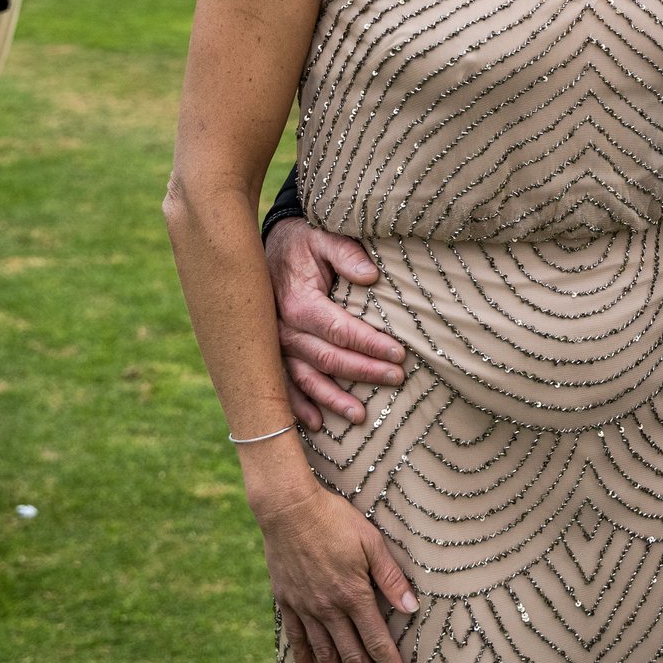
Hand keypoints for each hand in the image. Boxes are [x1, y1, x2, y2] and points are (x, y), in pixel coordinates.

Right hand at [261, 484, 416, 662]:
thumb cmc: (334, 520)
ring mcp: (305, 607)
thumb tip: (411, 606)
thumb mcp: (371, 542)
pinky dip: (305, 658)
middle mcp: (329, 608)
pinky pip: (296, 638)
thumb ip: (391, 577)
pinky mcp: (287, 602)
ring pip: (324, 652)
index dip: (388, 662)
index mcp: (353, 594)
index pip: (376, 640)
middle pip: (350, 653)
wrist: (289, 509)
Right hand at [266, 218, 402, 426]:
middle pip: (329, 358)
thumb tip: (371, 276)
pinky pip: (283, 385)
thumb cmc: (302, 244)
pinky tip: (315, 425)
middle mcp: (284, 330)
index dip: (371, 344)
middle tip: (396, 379)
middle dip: (365, 371)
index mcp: (299, 303)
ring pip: (306, 379)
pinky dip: (298, 406)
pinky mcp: (271, 354)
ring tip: (359, 416)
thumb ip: (346, 253)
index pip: (341, 330)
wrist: (263, 251)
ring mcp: (275, 346)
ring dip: (332, 399)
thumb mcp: (323, 237)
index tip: (399, 354)